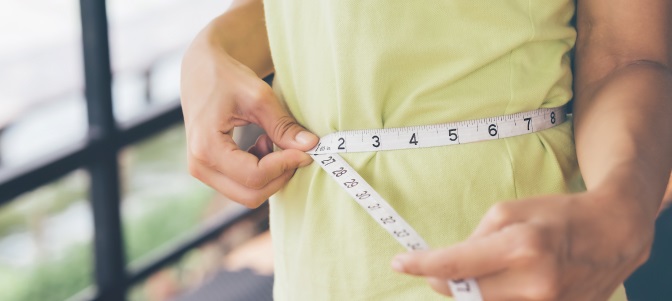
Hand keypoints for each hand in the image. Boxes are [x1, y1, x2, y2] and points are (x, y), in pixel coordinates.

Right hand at [180, 34, 317, 207]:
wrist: (201, 71)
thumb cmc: (227, 78)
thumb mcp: (259, 97)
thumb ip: (283, 126)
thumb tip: (311, 146)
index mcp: (207, 147)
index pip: (254, 176)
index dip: (285, 167)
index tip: (305, 151)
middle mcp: (199, 166)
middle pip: (251, 195)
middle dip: (279, 177)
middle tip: (295, 151)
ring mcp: (202, 171)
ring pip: (248, 194)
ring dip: (269, 174)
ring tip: (271, 140)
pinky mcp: (210, 171)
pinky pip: (241, 186)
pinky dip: (260, 172)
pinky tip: (262, 145)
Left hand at [391, 189, 654, 299]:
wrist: (612, 234)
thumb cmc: (557, 215)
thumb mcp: (508, 211)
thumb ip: (474, 241)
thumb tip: (448, 266)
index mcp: (521, 247)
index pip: (456, 266)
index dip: (422, 266)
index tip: (399, 263)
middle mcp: (535, 284)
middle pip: (466, 294)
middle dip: (449, 280)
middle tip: (449, 265)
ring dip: (477, 289)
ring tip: (498, 266)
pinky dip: (500, 295)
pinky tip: (515, 279)